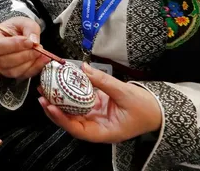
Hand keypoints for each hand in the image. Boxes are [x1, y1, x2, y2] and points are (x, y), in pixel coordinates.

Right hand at [0, 16, 49, 78]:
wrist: (17, 35)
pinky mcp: (10, 73)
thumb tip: (34, 41)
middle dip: (25, 55)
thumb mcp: (23, 22)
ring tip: (41, 53)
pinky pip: (22, 75)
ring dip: (30, 63)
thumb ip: (30, 28)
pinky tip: (42, 60)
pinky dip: (34, 68)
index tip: (29, 41)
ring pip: (14, 70)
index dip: (14, 45)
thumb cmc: (16, 28)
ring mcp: (0, 66)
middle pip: (6, 60)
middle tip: (38, 48)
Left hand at [38, 63, 162, 143]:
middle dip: (54, 109)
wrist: (157, 110)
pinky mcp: (96, 107)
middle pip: (71, 122)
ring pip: (72, 112)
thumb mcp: (125, 93)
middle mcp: (97, 127)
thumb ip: (103, 81)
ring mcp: (95, 117)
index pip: (78, 130)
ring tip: (45, 88)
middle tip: (42, 95)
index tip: (50, 106)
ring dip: (58, 101)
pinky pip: (80, 102)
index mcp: (104, 132)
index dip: (62, 119)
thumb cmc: (145, 108)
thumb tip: (83, 68)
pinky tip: (60, 84)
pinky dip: (70, 94)